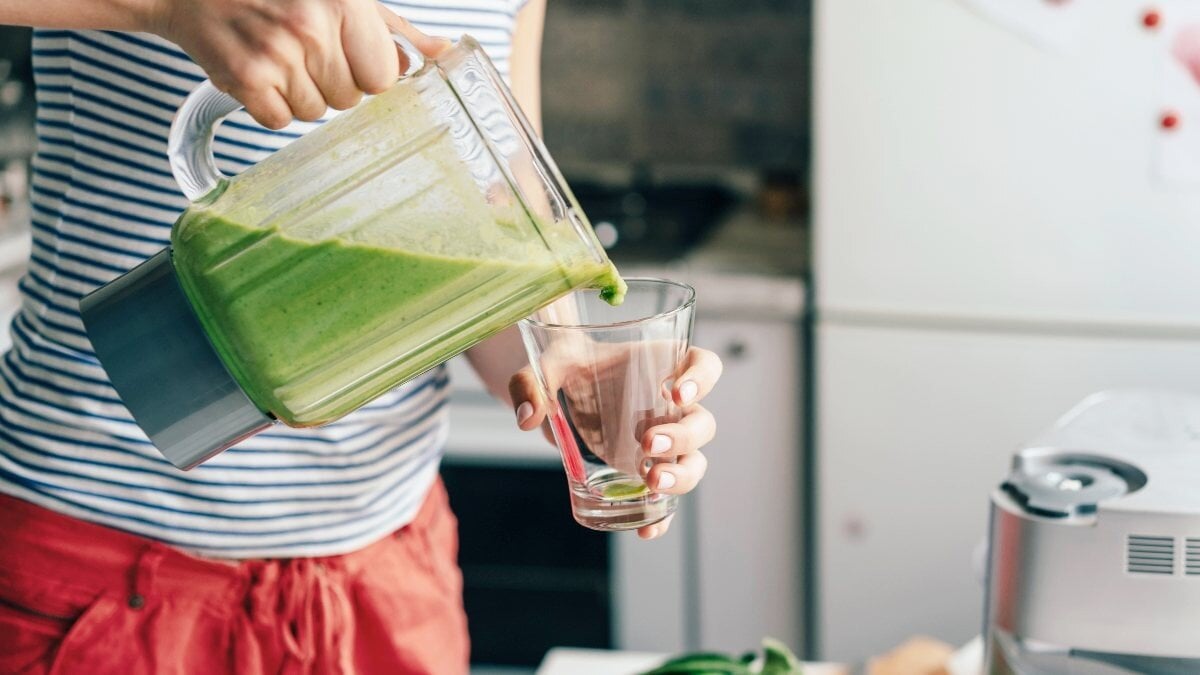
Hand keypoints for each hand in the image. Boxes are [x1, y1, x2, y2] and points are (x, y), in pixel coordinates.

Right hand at [148, 0, 449, 128]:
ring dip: (299, 94)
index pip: (383, 76)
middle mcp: (312, 27)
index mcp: (344, 3)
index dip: (365, 73)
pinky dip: (268, 105)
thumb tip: (441, 53)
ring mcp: (277, 55)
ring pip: (315, 113)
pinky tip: (258, 72)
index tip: (345, 57)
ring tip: (278, 59)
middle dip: (331, 84)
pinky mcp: (244, 79)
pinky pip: (278, 121)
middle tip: (303, 53)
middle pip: (350, 99)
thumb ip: (394, 30)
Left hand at [509, 345, 722, 539]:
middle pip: (702, 423)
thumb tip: (528, 416)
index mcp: (662, 367)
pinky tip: (645, 530)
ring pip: (694, 462)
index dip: (701, 378)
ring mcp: (665, 443)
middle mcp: (673, 408)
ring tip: (652, 482)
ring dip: (682, 476)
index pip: (704, 365)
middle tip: (647, 442)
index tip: (678, 394)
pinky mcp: (648, 472)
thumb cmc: (567, 370)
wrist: (562, 394)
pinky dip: (662, 519)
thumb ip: (530, 383)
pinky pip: (667, 500)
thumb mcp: (546, 367)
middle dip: (682, 437)